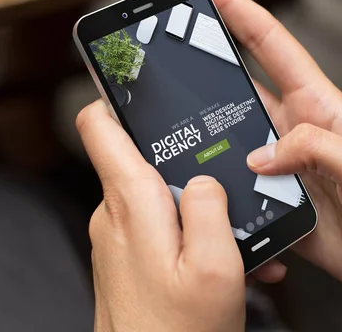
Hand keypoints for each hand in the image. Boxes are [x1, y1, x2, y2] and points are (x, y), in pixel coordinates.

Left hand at [76, 101, 280, 330]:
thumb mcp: (215, 265)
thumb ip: (211, 206)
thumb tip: (206, 178)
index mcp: (132, 203)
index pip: (101, 125)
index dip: (117, 93)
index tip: (141, 77)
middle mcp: (117, 215)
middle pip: (148, 158)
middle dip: (193, 164)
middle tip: (233, 181)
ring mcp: (122, 237)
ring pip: (163, 196)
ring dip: (204, 210)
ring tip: (241, 237)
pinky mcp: (131, 256)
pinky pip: (164, 227)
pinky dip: (196, 235)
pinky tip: (229, 259)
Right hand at [185, 0, 341, 313]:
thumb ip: (316, 150)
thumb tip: (260, 154)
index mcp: (322, 109)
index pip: (273, 46)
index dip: (238, 10)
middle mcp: (299, 134)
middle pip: (242, 89)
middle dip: (203, 67)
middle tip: (160, 56)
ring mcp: (288, 172)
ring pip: (233, 144)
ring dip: (205, 141)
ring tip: (166, 137)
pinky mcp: (283, 208)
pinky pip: (243, 195)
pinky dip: (222, 197)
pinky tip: (205, 203)